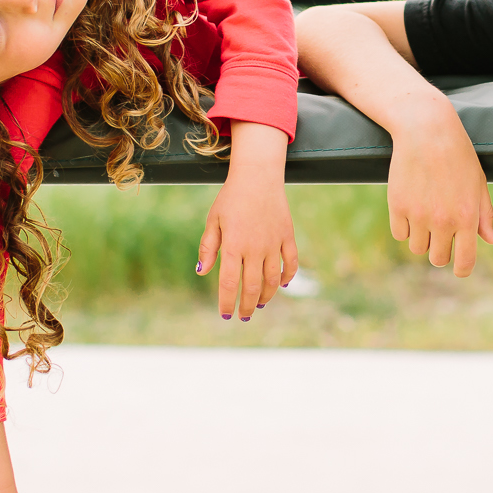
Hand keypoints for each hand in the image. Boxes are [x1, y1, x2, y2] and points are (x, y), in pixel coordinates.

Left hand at [198, 122, 297, 319]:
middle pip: (252, 287)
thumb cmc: (231, 198)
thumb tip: (202, 273)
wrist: (258, 176)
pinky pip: (290, 263)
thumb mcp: (213, 220)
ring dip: (267, 296)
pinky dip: (287, 277)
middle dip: (247, 306)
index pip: (229, 283)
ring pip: (272, 280)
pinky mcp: (287, 236)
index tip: (225, 315)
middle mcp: (254, 248)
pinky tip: (281, 284)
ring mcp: (273, 243)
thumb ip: (208, 247)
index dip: (227, 302)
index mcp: (233, 245)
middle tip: (244, 316)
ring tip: (260, 303)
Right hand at [387, 99, 492, 275]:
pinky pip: (399, 234)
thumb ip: (484, 215)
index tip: (459, 268)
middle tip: (440, 233)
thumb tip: (490, 241)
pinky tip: (411, 206)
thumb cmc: (458, 155)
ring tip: (425, 213)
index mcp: (467, 217)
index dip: (462, 269)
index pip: (464, 261)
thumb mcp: (478, 183)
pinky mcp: (397, 207)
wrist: (427, 130)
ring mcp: (419, 215)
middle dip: (439, 250)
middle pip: (437, 259)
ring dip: (421, 237)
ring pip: (417, 247)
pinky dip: (404, 226)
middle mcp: (443, 221)